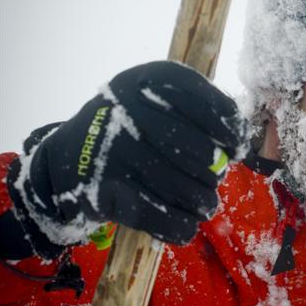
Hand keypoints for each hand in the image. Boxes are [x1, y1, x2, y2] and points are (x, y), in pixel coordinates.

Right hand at [8, 61, 247, 253]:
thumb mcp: (156, 102)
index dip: (230, 128)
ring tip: (203, 203)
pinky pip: (165, 218)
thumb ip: (198, 115)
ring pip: (187, 190)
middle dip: (215, 173)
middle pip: (202, 154)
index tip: (236, 147)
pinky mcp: (107, 191)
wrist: (69, 160)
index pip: (206, 102)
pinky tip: (185, 221)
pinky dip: (182, 225)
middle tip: (212, 179)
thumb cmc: (129, 129)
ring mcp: (115, 150)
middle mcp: (129, 109)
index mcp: (147, 79)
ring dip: (203, 203)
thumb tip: (237, 150)